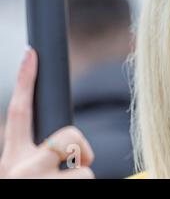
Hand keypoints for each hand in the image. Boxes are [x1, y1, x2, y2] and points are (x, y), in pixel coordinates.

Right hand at [0, 47, 94, 177]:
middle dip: (81, 147)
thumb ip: (38, 158)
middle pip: (69, 134)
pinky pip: (91, 179)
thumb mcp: (26, 177)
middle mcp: (20, 170)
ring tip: (66, 190)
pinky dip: (87, 187)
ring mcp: (39, 182)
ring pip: (85, 165)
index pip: (18, 112)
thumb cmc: (33, 192)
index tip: (30, 53)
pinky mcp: (57, 190)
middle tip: (77, 167)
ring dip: (83, 178)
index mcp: (11, 161)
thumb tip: (67, 149)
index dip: (25, 81)